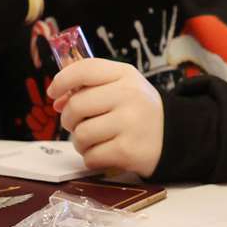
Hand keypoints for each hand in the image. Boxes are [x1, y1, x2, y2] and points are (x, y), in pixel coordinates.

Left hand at [47, 59, 164, 177]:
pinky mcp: (127, 151)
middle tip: (78, 124)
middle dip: (69, 119)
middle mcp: (129, 95)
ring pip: (80, 135)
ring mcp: (130, 123)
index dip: (62, 80)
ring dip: (80, 142)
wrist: (173, 137)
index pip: (85, 69)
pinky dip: (92, 158)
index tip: (53, 92)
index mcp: (126, 75)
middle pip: (76, 105)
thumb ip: (90, 87)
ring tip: (95, 140)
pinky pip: (90, 156)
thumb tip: (58, 100)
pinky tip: (105, 152)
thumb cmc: (138, 110)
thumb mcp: (122, 87)